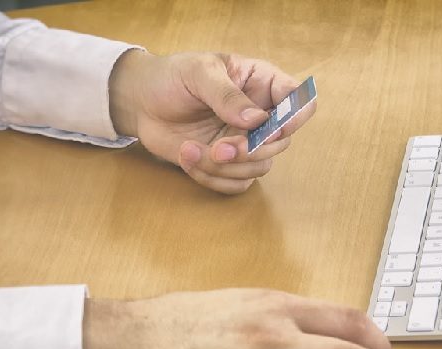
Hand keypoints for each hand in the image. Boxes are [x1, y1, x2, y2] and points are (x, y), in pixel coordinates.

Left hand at [109, 50, 315, 193]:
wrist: (142, 102)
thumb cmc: (173, 77)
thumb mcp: (198, 73)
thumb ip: (227, 95)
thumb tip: (257, 121)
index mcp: (263, 84)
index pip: (300, 102)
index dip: (295, 118)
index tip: (273, 128)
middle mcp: (261, 116)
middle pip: (280, 143)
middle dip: (250, 150)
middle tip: (220, 149)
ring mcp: (245, 142)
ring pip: (259, 167)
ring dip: (226, 167)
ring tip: (191, 150)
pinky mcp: (227, 164)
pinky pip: (236, 183)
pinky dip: (212, 178)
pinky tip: (188, 157)